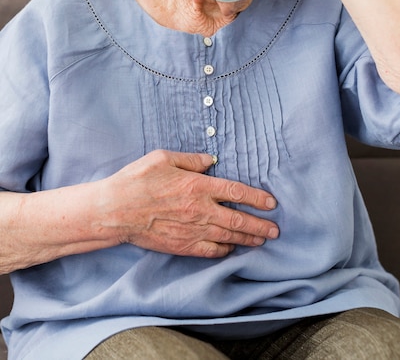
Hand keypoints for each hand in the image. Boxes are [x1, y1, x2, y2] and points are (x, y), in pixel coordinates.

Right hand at [100, 149, 278, 257]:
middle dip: (260, 225)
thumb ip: (190, 159)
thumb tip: (210, 160)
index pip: (235, 192)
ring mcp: (191, 230)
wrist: (114, 210)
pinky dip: (224, 250)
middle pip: (238, 220)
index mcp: (197, 186)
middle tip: (275, 229)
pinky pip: (209, 250)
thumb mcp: (162, 158)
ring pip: (227, 237)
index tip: (271, 203)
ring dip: (248, 239)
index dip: (256, 198)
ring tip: (262, 240)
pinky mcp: (181, 245)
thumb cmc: (136, 180)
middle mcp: (199, 210)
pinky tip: (231, 249)